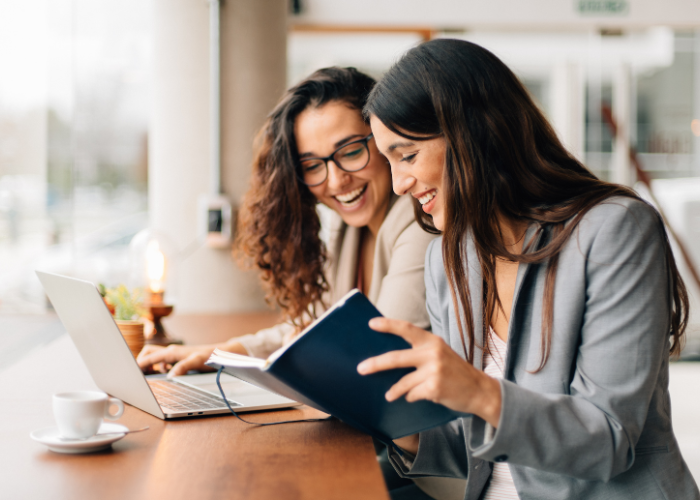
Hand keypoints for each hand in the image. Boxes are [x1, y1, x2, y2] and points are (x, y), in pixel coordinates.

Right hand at [137, 344, 216, 376]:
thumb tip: (170, 376)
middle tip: (139, 374)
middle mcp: (171, 351)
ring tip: (150, 375)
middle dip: (141, 361)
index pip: (149, 357)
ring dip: (149, 364)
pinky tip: (164, 374)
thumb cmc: (210, 356)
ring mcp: (174, 354)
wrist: (221, 353)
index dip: (138, 364)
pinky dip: (158, 367)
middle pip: (148, 353)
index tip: (129, 372)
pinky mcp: (178, 358)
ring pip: (154, 357)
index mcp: (172, 352)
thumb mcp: (197, 362)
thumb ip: (183, 367)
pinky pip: (162, 361)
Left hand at [357, 318, 501, 427]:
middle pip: (396, 358)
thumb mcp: (440, 354)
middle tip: (361, 369)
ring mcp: (434, 371)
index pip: (406, 329)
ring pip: (403, 382)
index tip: (371, 324)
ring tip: (389, 395)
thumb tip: (390, 358)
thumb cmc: (455, 372)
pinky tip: (418, 397)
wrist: (479, 390)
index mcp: (432, 341)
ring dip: (394, 391)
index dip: (388, 325)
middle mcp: (432, 353)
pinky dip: (412, 397)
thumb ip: (420, 352)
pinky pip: (413, 394)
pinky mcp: (434, 388)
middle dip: (376, 364)